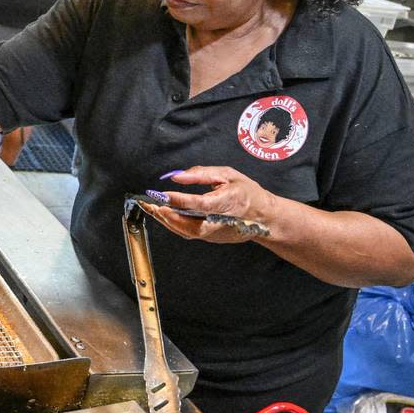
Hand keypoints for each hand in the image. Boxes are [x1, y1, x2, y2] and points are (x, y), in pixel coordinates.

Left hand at [143, 166, 277, 243]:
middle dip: (166, 214)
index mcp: (227, 203)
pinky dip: (173, 224)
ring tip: (151, 208)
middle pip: (189, 223)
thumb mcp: (228, 175)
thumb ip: (202, 174)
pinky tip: (163, 215)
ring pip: (186, 231)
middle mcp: (220, 222)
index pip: (199, 204)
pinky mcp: (211, 238)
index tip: (162, 194)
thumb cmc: (247, 192)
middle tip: (149, 204)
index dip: (179, 200)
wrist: (264, 217)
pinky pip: (188, 233)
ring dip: (166, 220)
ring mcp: (215, 233)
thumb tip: (176, 176)